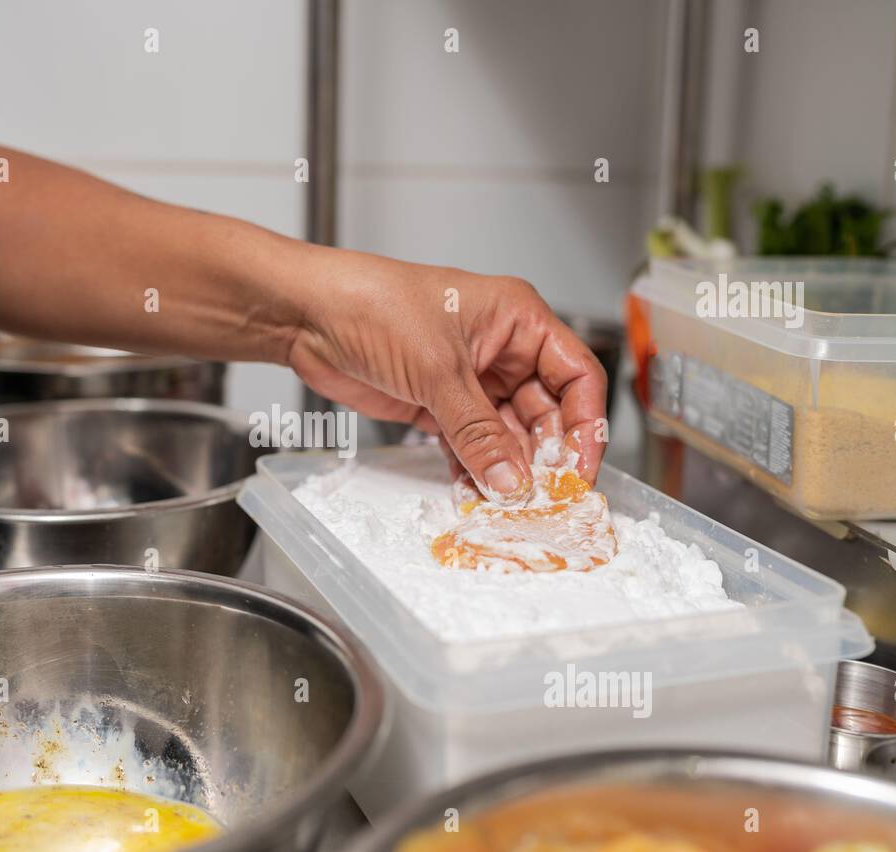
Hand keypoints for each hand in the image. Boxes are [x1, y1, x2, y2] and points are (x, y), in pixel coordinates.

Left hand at [286, 248, 607, 503]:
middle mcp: (500, 349)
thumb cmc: (372, 304)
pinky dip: (473, 470)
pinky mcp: (437, 405)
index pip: (576, 376)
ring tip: (509, 503)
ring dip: (507, 469)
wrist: (310, 316)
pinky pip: (469, 445)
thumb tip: (513, 479)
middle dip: (545, 455)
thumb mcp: (438, 371)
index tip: (581, 469)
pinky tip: (475, 493)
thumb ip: (478, 432)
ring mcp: (469, 380)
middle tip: (544, 497)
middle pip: (546, 412)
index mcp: (518, 319)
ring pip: (507, 435)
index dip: (586, 425)